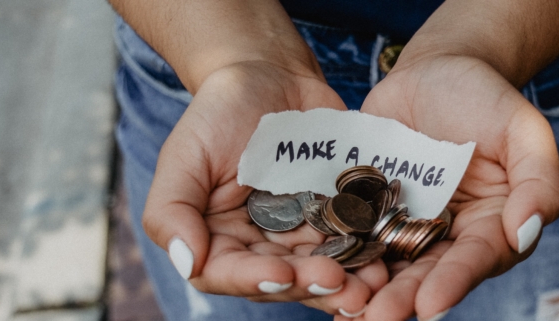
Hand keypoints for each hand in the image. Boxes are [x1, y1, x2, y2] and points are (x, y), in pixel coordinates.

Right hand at [141, 61, 387, 315]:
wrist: (270, 75)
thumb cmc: (218, 113)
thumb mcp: (184, 155)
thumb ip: (171, 211)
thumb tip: (187, 262)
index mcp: (218, 239)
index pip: (229, 273)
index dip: (255, 280)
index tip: (283, 274)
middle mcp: (260, 246)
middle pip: (283, 280)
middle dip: (311, 285)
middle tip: (339, 283)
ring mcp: (302, 234)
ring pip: (322, 269)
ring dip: (348, 282)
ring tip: (371, 285)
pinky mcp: (337, 216)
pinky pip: (354, 241)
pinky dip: (369, 253)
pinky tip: (387, 260)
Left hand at [353, 55, 558, 320]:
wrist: (436, 70)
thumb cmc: (487, 97)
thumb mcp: (523, 129)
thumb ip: (538, 180)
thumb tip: (525, 232)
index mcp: (491, 226)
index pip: (475, 259)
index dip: (454, 282)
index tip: (430, 304)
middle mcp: (448, 235)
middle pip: (426, 273)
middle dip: (402, 298)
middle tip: (377, 318)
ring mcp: (405, 224)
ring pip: (387, 263)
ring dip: (367, 288)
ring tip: (346, 310)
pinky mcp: (369, 208)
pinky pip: (352, 233)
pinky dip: (338, 253)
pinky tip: (317, 271)